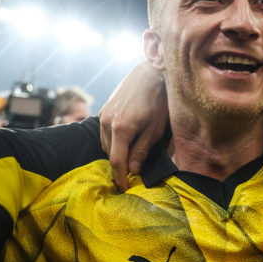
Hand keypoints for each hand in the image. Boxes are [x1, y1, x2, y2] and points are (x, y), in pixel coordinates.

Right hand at [99, 62, 168, 190]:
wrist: (150, 73)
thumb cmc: (158, 100)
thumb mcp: (156, 129)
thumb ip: (142, 151)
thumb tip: (134, 170)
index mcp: (121, 129)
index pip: (117, 161)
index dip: (121, 178)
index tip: (125, 188)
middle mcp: (107, 122)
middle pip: (110, 154)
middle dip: (121, 164)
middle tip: (134, 172)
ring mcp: (103, 115)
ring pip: (107, 144)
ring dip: (117, 151)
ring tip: (133, 153)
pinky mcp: (104, 109)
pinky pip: (105, 133)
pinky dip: (114, 140)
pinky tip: (128, 138)